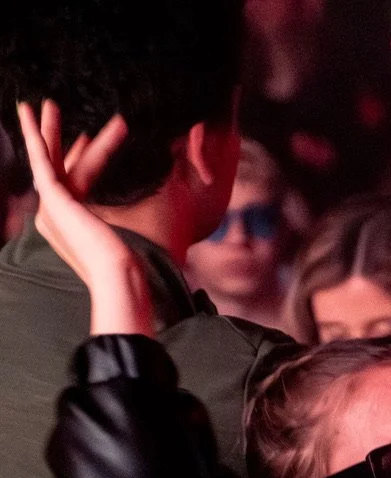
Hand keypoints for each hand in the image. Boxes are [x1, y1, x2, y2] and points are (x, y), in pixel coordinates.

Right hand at [17, 100, 153, 335]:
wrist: (123, 273)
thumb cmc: (144, 253)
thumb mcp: (150, 208)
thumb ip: (152, 182)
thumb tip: (173, 150)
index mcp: (80, 224)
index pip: (79, 179)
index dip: (85, 154)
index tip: (87, 135)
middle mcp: (61, 218)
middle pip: (59, 167)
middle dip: (55, 137)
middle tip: (50, 106)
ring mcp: (53, 212)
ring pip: (48, 161)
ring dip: (44, 130)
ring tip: (43, 103)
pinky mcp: (52, 203)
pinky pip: (41, 163)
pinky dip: (34, 137)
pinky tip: (30, 114)